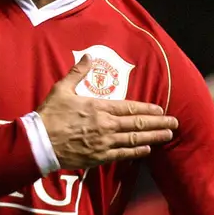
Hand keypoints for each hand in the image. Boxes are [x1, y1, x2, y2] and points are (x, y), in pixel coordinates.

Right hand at [37, 54, 178, 169]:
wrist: (38, 142)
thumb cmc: (50, 114)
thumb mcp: (62, 89)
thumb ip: (78, 73)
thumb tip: (88, 57)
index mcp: (99, 107)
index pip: (129, 108)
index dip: (147, 109)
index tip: (161, 109)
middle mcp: (106, 125)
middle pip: (137, 125)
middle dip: (158, 123)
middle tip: (175, 123)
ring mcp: (103, 143)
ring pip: (134, 140)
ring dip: (153, 137)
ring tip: (168, 135)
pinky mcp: (98, 157)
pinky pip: (122, 155)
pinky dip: (136, 152)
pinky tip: (147, 150)